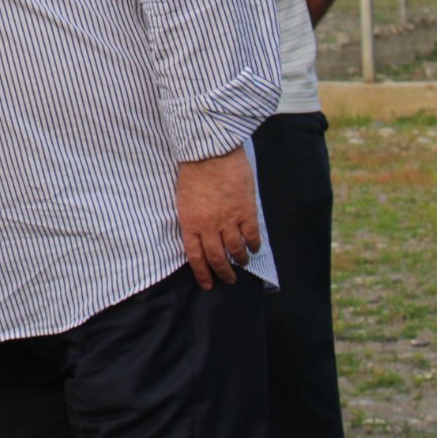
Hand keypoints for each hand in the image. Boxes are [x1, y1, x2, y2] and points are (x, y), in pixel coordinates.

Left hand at [174, 146, 262, 288]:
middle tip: (228, 280)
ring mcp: (229, 220)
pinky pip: (252, 235)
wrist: (209, 153)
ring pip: (236, 250)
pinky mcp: (246, 211)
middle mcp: (209, 226)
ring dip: (240, 260)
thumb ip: (191, 220)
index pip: (196, 257)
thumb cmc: (191, 172)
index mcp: (190, 223)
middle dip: (223, 273)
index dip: (202, 274)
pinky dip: (253, 245)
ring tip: (242, 263)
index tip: (208, 284)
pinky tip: (254, 249)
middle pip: (217, 258)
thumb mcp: (183, 200)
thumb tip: (198, 236)